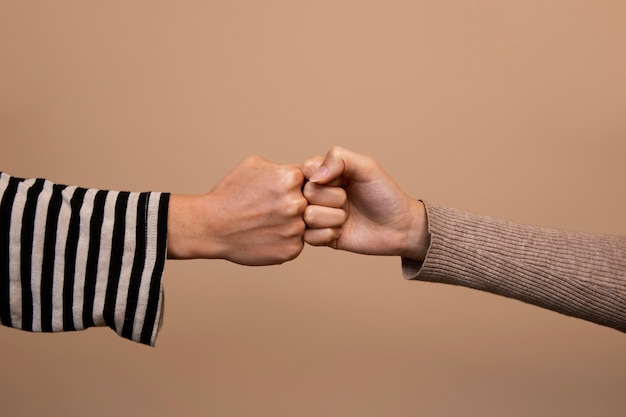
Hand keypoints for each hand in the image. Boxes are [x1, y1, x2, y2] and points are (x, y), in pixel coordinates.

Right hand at [167, 155, 306, 264]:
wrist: (210, 226)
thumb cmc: (230, 194)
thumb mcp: (254, 166)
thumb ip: (284, 168)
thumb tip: (305, 172)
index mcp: (291, 178)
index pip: (314, 180)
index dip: (300, 186)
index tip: (284, 191)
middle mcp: (297, 203)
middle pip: (314, 203)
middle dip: (299, 205)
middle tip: (276, 209)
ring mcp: (295, 229)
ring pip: (308, 224)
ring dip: (293, 223)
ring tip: (269, 222)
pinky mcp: (291, 250)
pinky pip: (298, 242)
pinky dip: (285, 240)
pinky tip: (267, 235)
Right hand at [302, 147, 428, 260]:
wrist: (399, 227)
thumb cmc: (385, 194)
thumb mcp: (366, 167)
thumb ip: (339, 158)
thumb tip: (314, 175)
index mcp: (324, 174)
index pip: (305, 169)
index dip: (325, 178)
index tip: (343, 181)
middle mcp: (317, 194)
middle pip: (307, 193)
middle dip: (334, 198)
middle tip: (348, 200)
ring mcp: (317, 216)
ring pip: (307, 216)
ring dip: (334, 218)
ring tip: (347, 217)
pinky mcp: (319, 237)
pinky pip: (309, 237)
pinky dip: (329, 234)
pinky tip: (341, 231)